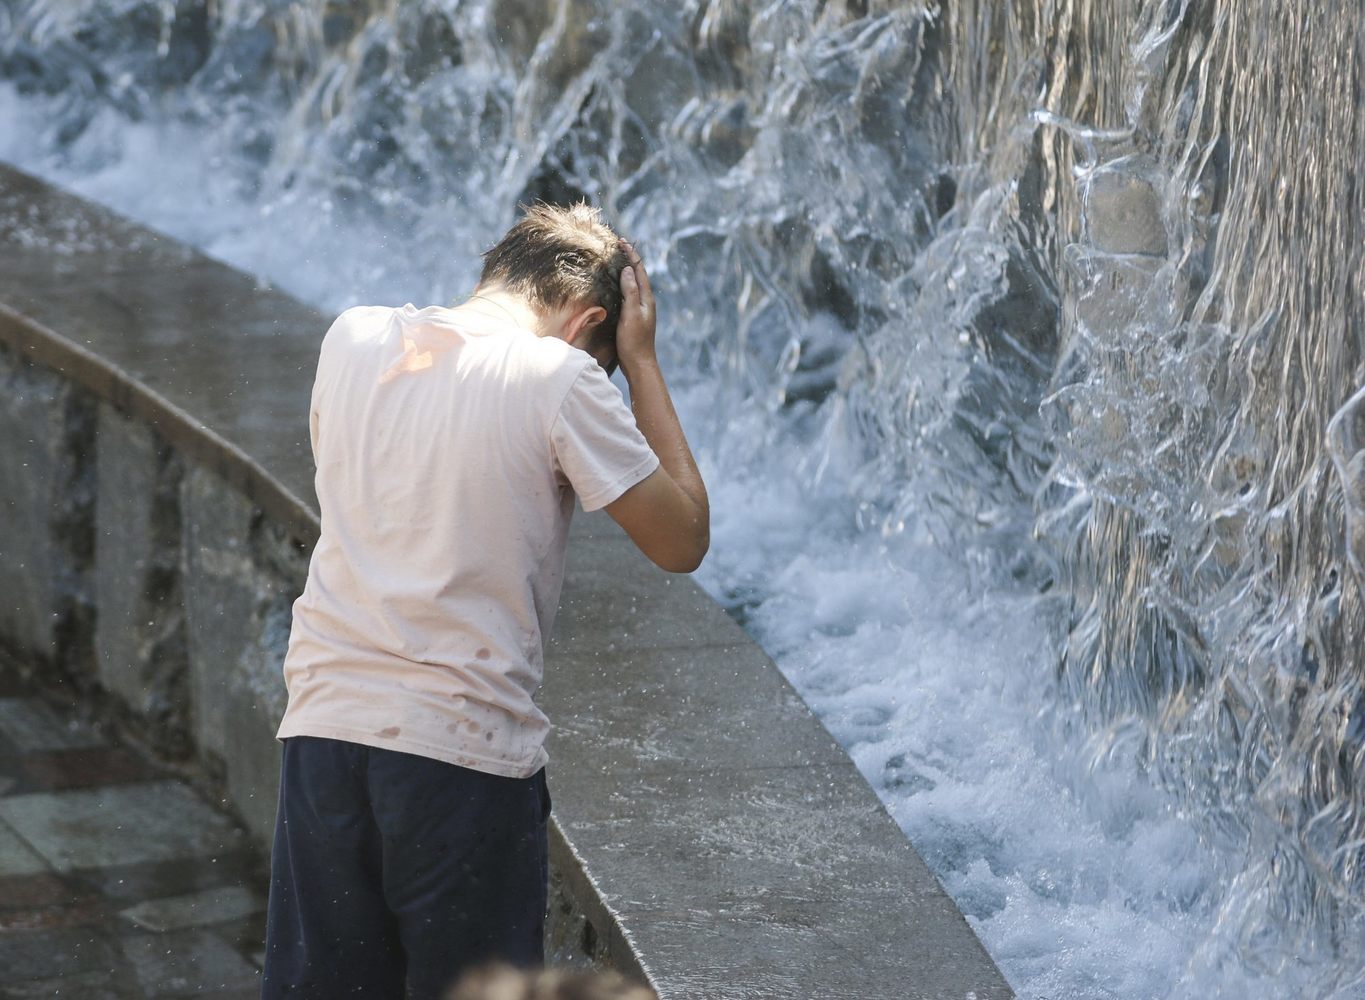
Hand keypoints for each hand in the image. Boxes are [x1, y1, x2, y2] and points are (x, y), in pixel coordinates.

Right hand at [617, 243, 655, 372]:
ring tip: (616, 260)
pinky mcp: (633, 316)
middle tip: (618, 246)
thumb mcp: (631, 313)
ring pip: (633, 284)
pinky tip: (615, 285)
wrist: (638, 363)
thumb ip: (630, 291)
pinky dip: (622, 284)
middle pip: (637, 274)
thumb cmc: (634, 340)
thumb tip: (627, 270)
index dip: (631, 255)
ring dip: (625, 270)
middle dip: (629, 259)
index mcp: (646, 298)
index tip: (622, 241)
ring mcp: (640, 309)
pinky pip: (628, 294)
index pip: (639, 270)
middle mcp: (645, 301)